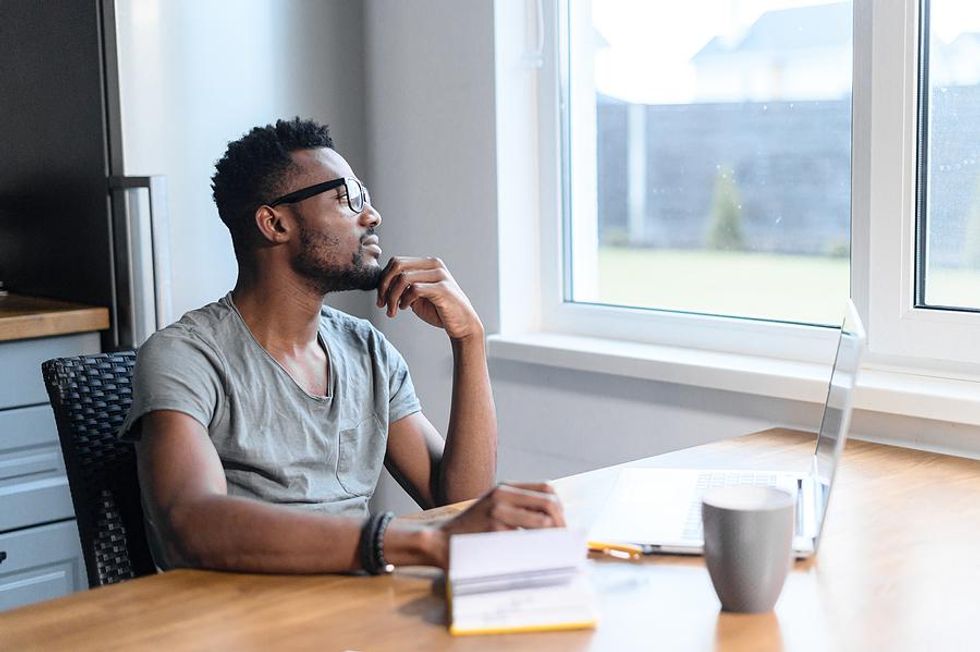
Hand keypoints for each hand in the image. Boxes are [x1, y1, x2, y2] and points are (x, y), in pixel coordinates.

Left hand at [376, 256, 483, 340]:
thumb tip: (382, 283)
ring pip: (403, 278)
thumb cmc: (439, 310)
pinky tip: (405, 308)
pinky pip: (414, 289)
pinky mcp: (443, 289)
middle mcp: (434, 265)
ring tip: (393, 310)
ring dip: (392, 296)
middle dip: (384, 286)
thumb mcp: (416, 296)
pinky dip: (404, 300)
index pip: (397, 262)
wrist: (463, 325)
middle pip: (397, 265)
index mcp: (427, 263)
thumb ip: (403, 287)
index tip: (381, 299)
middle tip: (382, 304)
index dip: (383, 280)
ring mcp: (440, 275)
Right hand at [425, 483, 566, 567]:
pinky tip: (538, 557)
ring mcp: (498, 511)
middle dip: (562, 524)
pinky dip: (538, 548)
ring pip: (542, 521)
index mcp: (504, 488)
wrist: (440, 541)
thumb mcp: (491, 507)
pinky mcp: (494, 530)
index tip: (563, 526)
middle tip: (564, 542)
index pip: (546, 490)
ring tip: (555, 551)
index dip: (560, 508)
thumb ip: (515, 507)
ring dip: (553, 537)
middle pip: (549, 503)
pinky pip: (527, 539)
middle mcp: (502, 495)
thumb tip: (553, 521)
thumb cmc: (469, 530)